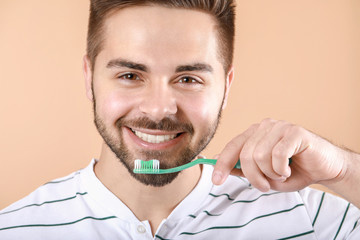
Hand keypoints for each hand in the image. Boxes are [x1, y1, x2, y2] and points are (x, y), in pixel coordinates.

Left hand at [212, 118, 347, 191]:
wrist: (324, 168)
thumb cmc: (294, 170)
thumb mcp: (264, 174)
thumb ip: (242, 167)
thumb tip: (215, 162)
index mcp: (255, 134)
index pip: (232, 146)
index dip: (222, 164)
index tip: (216, 181)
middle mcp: (265, 126)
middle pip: (245, 154)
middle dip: (253, 177)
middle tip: (265, 186)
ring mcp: (280, 126)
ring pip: (260, 155)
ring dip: (270, 173)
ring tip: (281, 174)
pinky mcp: (295, 131)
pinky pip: (278, 154)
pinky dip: (281, 169)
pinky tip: (289, 169)